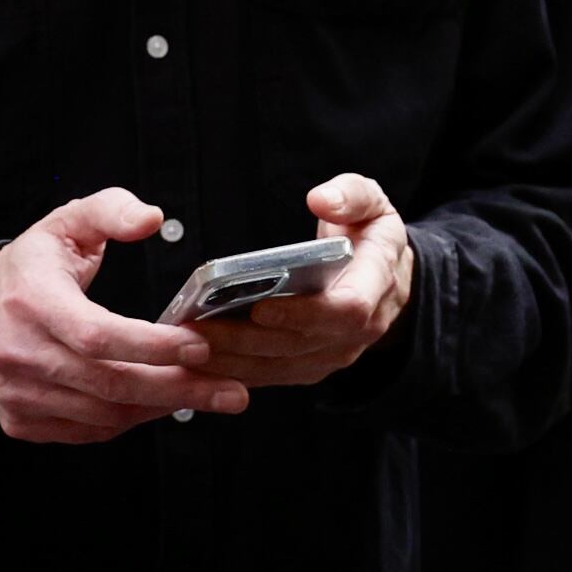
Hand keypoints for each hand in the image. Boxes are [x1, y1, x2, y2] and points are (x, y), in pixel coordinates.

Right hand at [0, 189, 247, 443]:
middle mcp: (20, 354)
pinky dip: (131, 421)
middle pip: (109, 384)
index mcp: (32, 302)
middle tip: (231, 391)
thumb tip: (151, 219)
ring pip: (103, 415)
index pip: (97, 335)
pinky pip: (88, 431)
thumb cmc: (30, 267)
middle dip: (178, 389)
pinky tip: (163, 404)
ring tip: (209, 395)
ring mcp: (18, 394)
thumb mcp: (67, 222)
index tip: (201, 346)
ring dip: (161, 408)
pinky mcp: (21, 420)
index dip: (152, 346)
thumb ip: (112, 211)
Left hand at [195, 175, 416, 389]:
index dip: (303, 313)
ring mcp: (335, 353)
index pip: (347, 309)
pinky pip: (270, 376)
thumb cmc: (370, 237)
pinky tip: (194, 360)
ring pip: (280, 366)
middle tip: (194, 330)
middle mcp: (360, 330)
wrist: (388, 279)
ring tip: (183, 345)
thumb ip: (352, 196)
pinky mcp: (311, 366)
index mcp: (377, 284)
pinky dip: (230, 372)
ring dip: (229, 362)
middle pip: (299, 344)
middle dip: (244, 340)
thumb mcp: (374, 204)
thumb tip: (322, 200)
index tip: (260, 307)